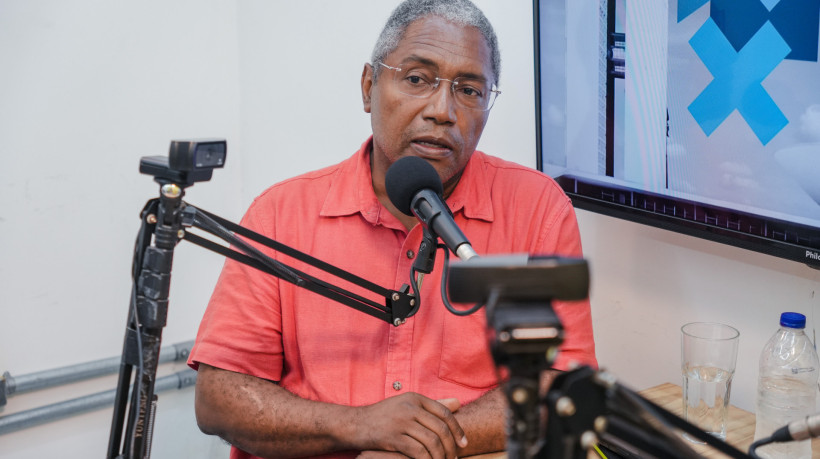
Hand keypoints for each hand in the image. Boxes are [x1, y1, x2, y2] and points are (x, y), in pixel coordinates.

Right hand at [352, 393, 466, 458]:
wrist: (354, 424)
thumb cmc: (383, 416)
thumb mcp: (407, 405)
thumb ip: (431, 406)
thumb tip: (457, 404)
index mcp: (415, 398)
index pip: (444, 413)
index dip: (458, 429)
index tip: (463, 444)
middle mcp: (410, 407)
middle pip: (441, 428)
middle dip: (451, 447)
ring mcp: (401, 421)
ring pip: (432, 441)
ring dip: (440, 456)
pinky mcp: (393, 436)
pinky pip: (418, 451)